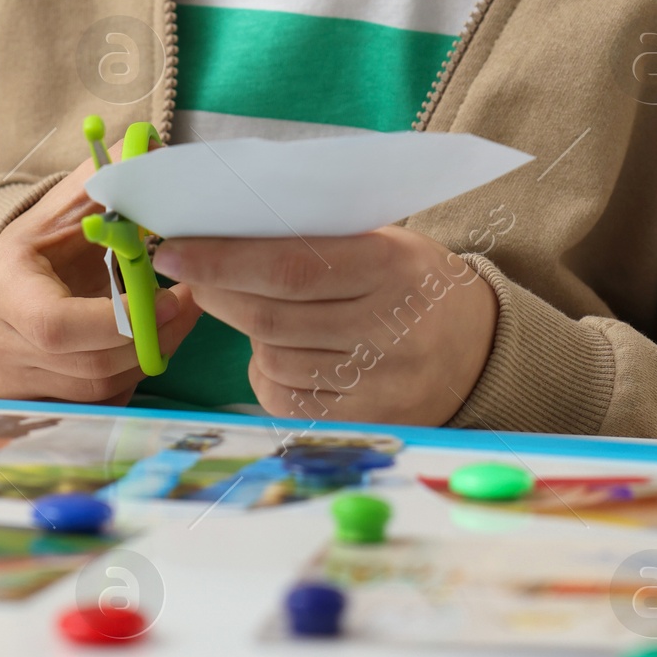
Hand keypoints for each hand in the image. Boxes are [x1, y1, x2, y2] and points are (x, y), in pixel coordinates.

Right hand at [0, 164, 200, 402]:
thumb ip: (110, 175)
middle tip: (189, 306)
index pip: (56, 324)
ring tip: (172, 318)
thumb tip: (147, 147)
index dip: (119, 321)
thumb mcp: (79, 199)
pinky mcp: (26, 399)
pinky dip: (127, 378)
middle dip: (149, 339)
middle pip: (85, 364)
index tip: (170, 298)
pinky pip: (94, 404)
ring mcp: (5, 375)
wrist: (24, 272)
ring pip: (95, 388)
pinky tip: (141, 343)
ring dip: (146, 357)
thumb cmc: (58, 233)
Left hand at [150, 225, 497, 425]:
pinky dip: (269, 375)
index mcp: (391, 268)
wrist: (481, 350)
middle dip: (217, 292)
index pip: (290, 267)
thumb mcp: (384, 241)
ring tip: (260, 311)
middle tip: (190, 273)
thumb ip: (317, 239)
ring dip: (247, 334)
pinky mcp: (368, 422)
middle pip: (272, 316)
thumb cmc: (415, 282)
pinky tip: (283, 354)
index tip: (175, 252)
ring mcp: (380, 383)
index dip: (224, 262)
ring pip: (274, 360)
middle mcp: (388, 328)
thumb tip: (224, 233)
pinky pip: (289, 401)